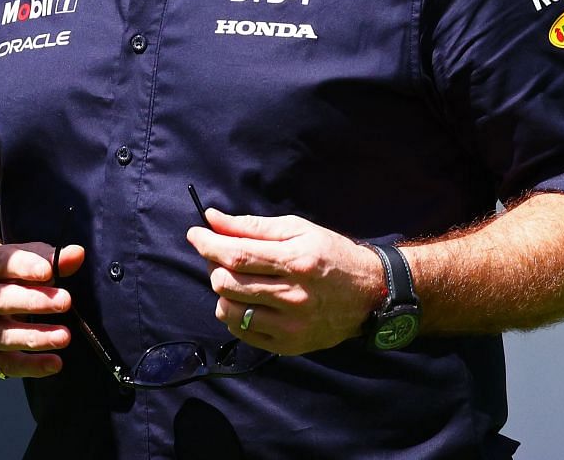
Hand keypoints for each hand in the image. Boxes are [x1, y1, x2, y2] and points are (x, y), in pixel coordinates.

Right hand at [0, 241, 82, 378]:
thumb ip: (52, 258)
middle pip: (1, 300)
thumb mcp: (24, 261)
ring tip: (65, 336)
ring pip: (3, 335)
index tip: (49, 271)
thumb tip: (77, 254)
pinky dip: (31, 366)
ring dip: (35, 336)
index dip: (25, 267)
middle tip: (66, 301)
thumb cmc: (7, 277)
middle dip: (34, 301)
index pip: (2, 264)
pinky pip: (7, 364)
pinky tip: (56, 363)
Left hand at [185, 209, 382, 355]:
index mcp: (295, 262)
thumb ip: (252, 226)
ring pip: (229, 310)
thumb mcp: (297, 229)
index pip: (237, 255)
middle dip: (214, 265)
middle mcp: (293, 297)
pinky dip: (235, 314)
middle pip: (227, 283)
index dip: (208, 244)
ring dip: (222, 291)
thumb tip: (212, 218)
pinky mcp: (289, 345)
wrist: (369, 294)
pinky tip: (247, 300)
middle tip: (221, 256)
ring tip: (236, 279)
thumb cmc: (330, 254)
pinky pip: (242, 332)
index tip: (194, 234)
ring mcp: (291, 326)